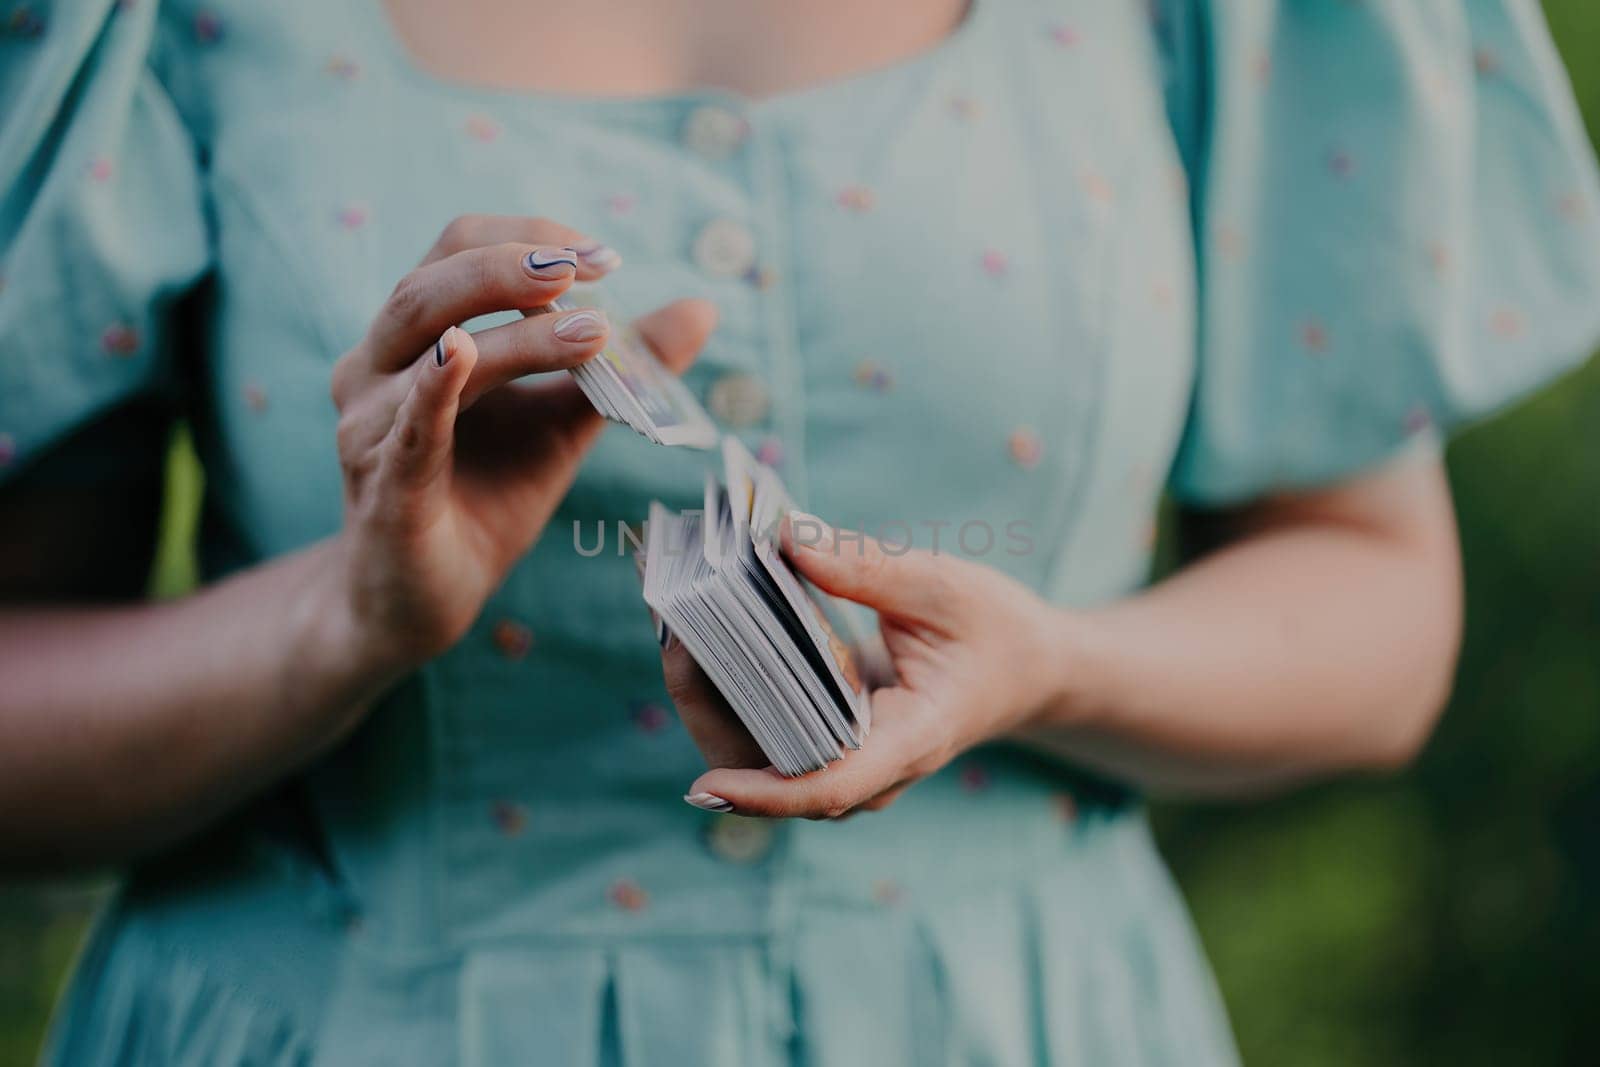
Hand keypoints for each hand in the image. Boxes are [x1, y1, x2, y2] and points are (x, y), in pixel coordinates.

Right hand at [326, 215, 715, 676]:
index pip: (459, 246)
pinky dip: (433, 388)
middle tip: (594, 269)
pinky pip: (406, 429)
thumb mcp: (567, 420)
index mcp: (417, 334)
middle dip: (516, 265)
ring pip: (432, 345)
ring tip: (591, 328)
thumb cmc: (491, 493)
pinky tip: (461, 355)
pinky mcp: (383, 488)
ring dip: (516, 330)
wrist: (430, 596)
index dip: (529, 238)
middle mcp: (376, 366)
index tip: (605, 257)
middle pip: (434, 283)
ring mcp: (369, 425)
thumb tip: (703, 309)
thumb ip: (622, 365)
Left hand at [665, 514, 1073, 817]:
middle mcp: (873, 767)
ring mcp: (851, 759)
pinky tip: (700, 626)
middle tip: (670, 626)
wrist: (1030, 669)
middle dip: (710, 705)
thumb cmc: (995, 629)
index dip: (764, 793)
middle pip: (773, 769)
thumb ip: (865, 567)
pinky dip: (730, 682)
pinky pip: (770, 726)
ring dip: (709, 692)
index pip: (830, 787)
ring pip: (761, 753)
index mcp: (910, 740)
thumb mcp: (941, 586)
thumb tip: (786, 537)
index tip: (704, 786)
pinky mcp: (832, 737)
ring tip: (672, 615)